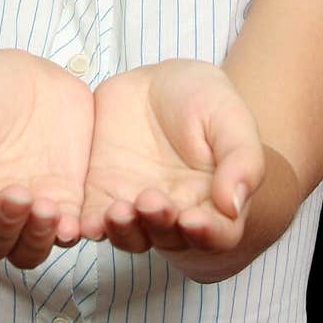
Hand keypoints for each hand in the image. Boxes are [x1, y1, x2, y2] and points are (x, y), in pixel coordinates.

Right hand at [0, 48, 93, 268]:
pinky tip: (72, 223)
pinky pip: (66, 230)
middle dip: (3, 225)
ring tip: (46, 208)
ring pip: (28, 248)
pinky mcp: (64, 202)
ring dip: (36, 237)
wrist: (22, 76)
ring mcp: (27, 211)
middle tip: (16, 194)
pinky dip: (69, 233)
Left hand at [79, 59, 265, 278]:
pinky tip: (81, 223)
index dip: (207, 234)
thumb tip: (234, 204)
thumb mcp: (230, 118)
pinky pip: (93, 220)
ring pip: (130, 236)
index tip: (193, 220)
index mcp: (215, 202)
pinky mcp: (100, 195)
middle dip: (159, 225)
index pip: (217, 234)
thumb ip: (241, 159)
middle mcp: (176, 214)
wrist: (159, 84)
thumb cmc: (205, 100)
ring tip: (117, 210)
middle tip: (150, 201)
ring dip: (123, 231)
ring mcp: (136, 207)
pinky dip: (87, 227)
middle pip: (170, 238)